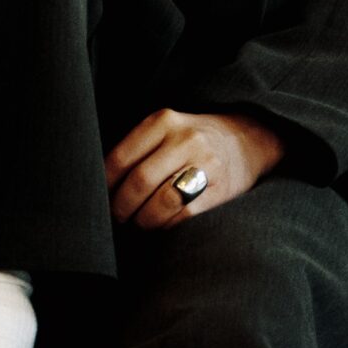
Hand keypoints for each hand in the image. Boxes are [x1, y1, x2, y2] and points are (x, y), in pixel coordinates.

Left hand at [106, 108, 285, 229]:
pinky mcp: (220, 190)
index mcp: (163, 121)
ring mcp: (205, 164)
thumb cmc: (194, 141)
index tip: (99, 198)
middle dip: (121, 207)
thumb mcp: (167, 130)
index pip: (120, 158)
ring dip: (143, 221)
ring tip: (139, 222)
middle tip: (118, 217)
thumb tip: (100, 186)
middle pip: (139, 182)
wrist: (248, 140)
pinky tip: (162, 224)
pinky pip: (183, 216)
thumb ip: (138, 149)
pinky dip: (166, 226)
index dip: (105, 185)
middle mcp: (184, 139)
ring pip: (160, 203)